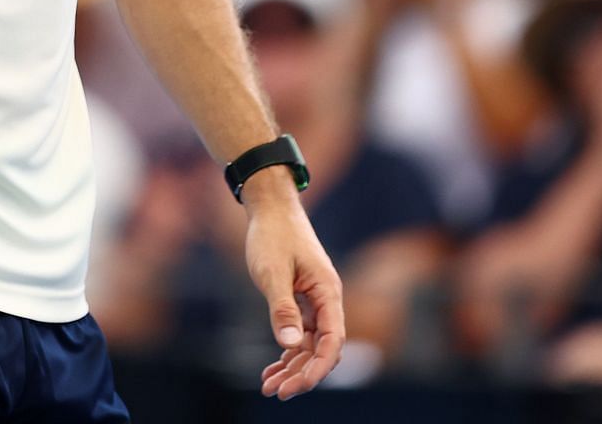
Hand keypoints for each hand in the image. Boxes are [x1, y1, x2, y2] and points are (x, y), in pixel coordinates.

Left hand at [242, 169, 344, 400]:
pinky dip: (286, 353)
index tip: (297, 387)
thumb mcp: (273, 272)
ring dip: (291, 367)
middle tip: (276, 393)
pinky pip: (300, 335)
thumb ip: (283, 308)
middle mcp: (327, 300)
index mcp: (328, 292)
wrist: (271, 207)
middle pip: (322, 348)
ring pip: (310, 345)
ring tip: (268, 388)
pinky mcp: (301, 301)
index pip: (333, 341)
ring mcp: (315, 302)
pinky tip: (270, 369)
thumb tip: (291, 345)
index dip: (318, 368)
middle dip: (301, 374)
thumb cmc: (273, 235)